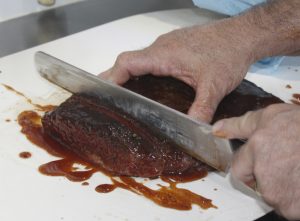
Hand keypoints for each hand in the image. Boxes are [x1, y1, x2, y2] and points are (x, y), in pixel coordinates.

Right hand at [100, 18, 255, 121]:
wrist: (243, 34)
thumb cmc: (229, 52)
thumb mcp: (215, 86)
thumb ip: (202, 109)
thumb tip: (195, 129)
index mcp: (164, 54)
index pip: (128, 62)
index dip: (112, 76)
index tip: (103, 91)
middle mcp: (162, 47)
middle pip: (128, 61)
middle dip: (115, 77)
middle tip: (106, 95)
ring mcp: (168, 46)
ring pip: (139, 59)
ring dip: (128, 73)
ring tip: (121, 92)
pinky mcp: (175, 47)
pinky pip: (150, 57)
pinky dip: (142, 70)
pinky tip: (146, 82)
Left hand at [212, 104, 299, 219]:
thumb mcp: (274, 116)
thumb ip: (241, 124)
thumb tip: (216, 129)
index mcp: (259, 145)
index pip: (238, 169)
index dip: (251, 167)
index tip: (265, 164)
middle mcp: (265, 169)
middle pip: (256, 185)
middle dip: (267, 179)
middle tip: (288, 166)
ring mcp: (279, 191)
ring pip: (273, 196)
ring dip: (285, 189)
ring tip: (299, 171)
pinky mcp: (292, 207)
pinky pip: (289, 207)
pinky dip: (296, 199)